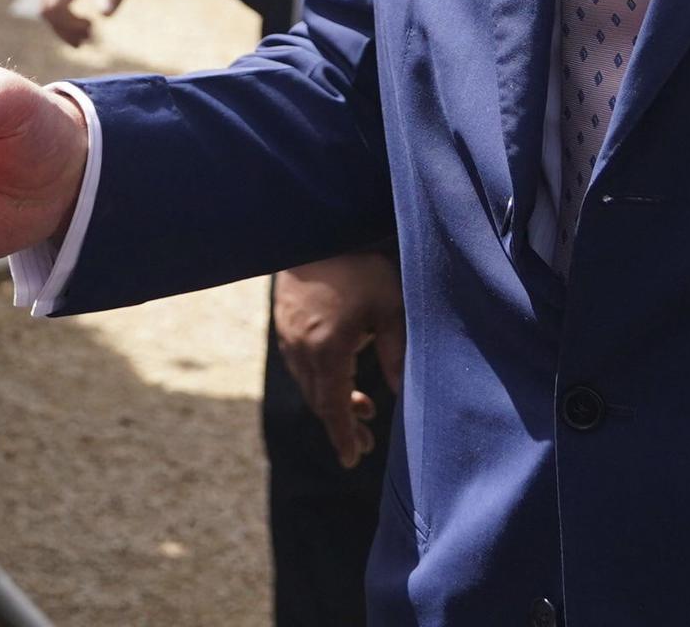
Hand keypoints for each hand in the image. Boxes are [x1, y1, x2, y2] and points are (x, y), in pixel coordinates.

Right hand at [39, 0, 159, 44]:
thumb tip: (104, 15)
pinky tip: (81, 16)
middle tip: (88, 39)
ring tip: (87, 31)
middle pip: (46, 5)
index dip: (66, 26)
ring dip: (62, 20)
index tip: (89, 33)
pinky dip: (62, 8)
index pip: (55, 4)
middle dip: (62, 28)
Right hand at [274, 254, 407, 468]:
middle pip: (320, 402)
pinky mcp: (284, 323)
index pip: (334, 408)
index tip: (353, 461)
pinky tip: (340, 372)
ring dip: (332, 401)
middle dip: (341, 425)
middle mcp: (302, 350)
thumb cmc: (360, 266)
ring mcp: (289, 336)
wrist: (316, 229)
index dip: (343, 437)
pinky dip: (320, 379)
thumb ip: (397, 353)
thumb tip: (405, 395)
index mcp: (327, 351)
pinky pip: (300, 364)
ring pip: (309, 384)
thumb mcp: (390, 308)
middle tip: (365, 442)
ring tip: (362, 407)